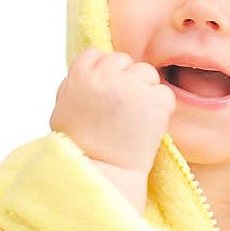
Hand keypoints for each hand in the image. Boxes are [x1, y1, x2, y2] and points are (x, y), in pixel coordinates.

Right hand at [49, 47, 175, 175]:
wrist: (100, 175)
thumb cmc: (78, 149)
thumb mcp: (64, 108)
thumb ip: (78, 84)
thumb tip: (94, 68)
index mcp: (78, 75)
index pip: (97, 54)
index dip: (104, 72)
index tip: (106, 93)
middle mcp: (104, 76)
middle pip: (124, 61)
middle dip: (126, 80)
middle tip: (122, 109)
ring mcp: (131, 87)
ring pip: (148, 73)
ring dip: (146, 92)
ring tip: (135, 119)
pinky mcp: (155, 101)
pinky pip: (165, 94)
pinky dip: (162, 110)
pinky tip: (149, 127)